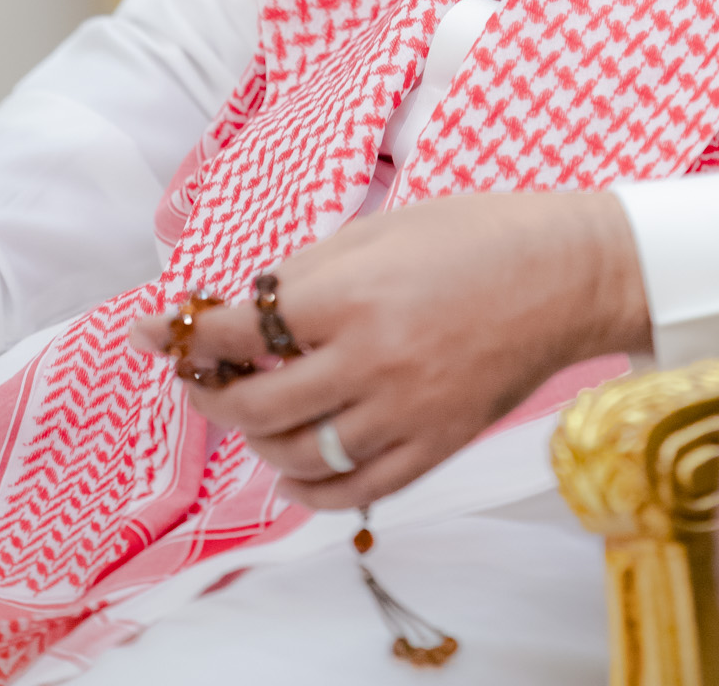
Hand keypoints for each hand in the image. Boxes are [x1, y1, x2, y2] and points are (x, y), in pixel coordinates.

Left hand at [129, 189, 650, 507]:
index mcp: (352, 294)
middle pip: (254, 405)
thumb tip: (249, 305)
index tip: (153, 329)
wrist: (566, 275)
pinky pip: (350, 492)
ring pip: (295, 455)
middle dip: (210, 392)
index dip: (184, 332)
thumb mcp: (384, 227)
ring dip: (255, 439)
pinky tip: (293, 468)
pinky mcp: (433, 447)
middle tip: (201, 376)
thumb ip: (311, 270)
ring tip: (251, 413)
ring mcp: (403, 414)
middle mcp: (370, 361)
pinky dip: (308, 488)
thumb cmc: (477, 234)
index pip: (240, 330)